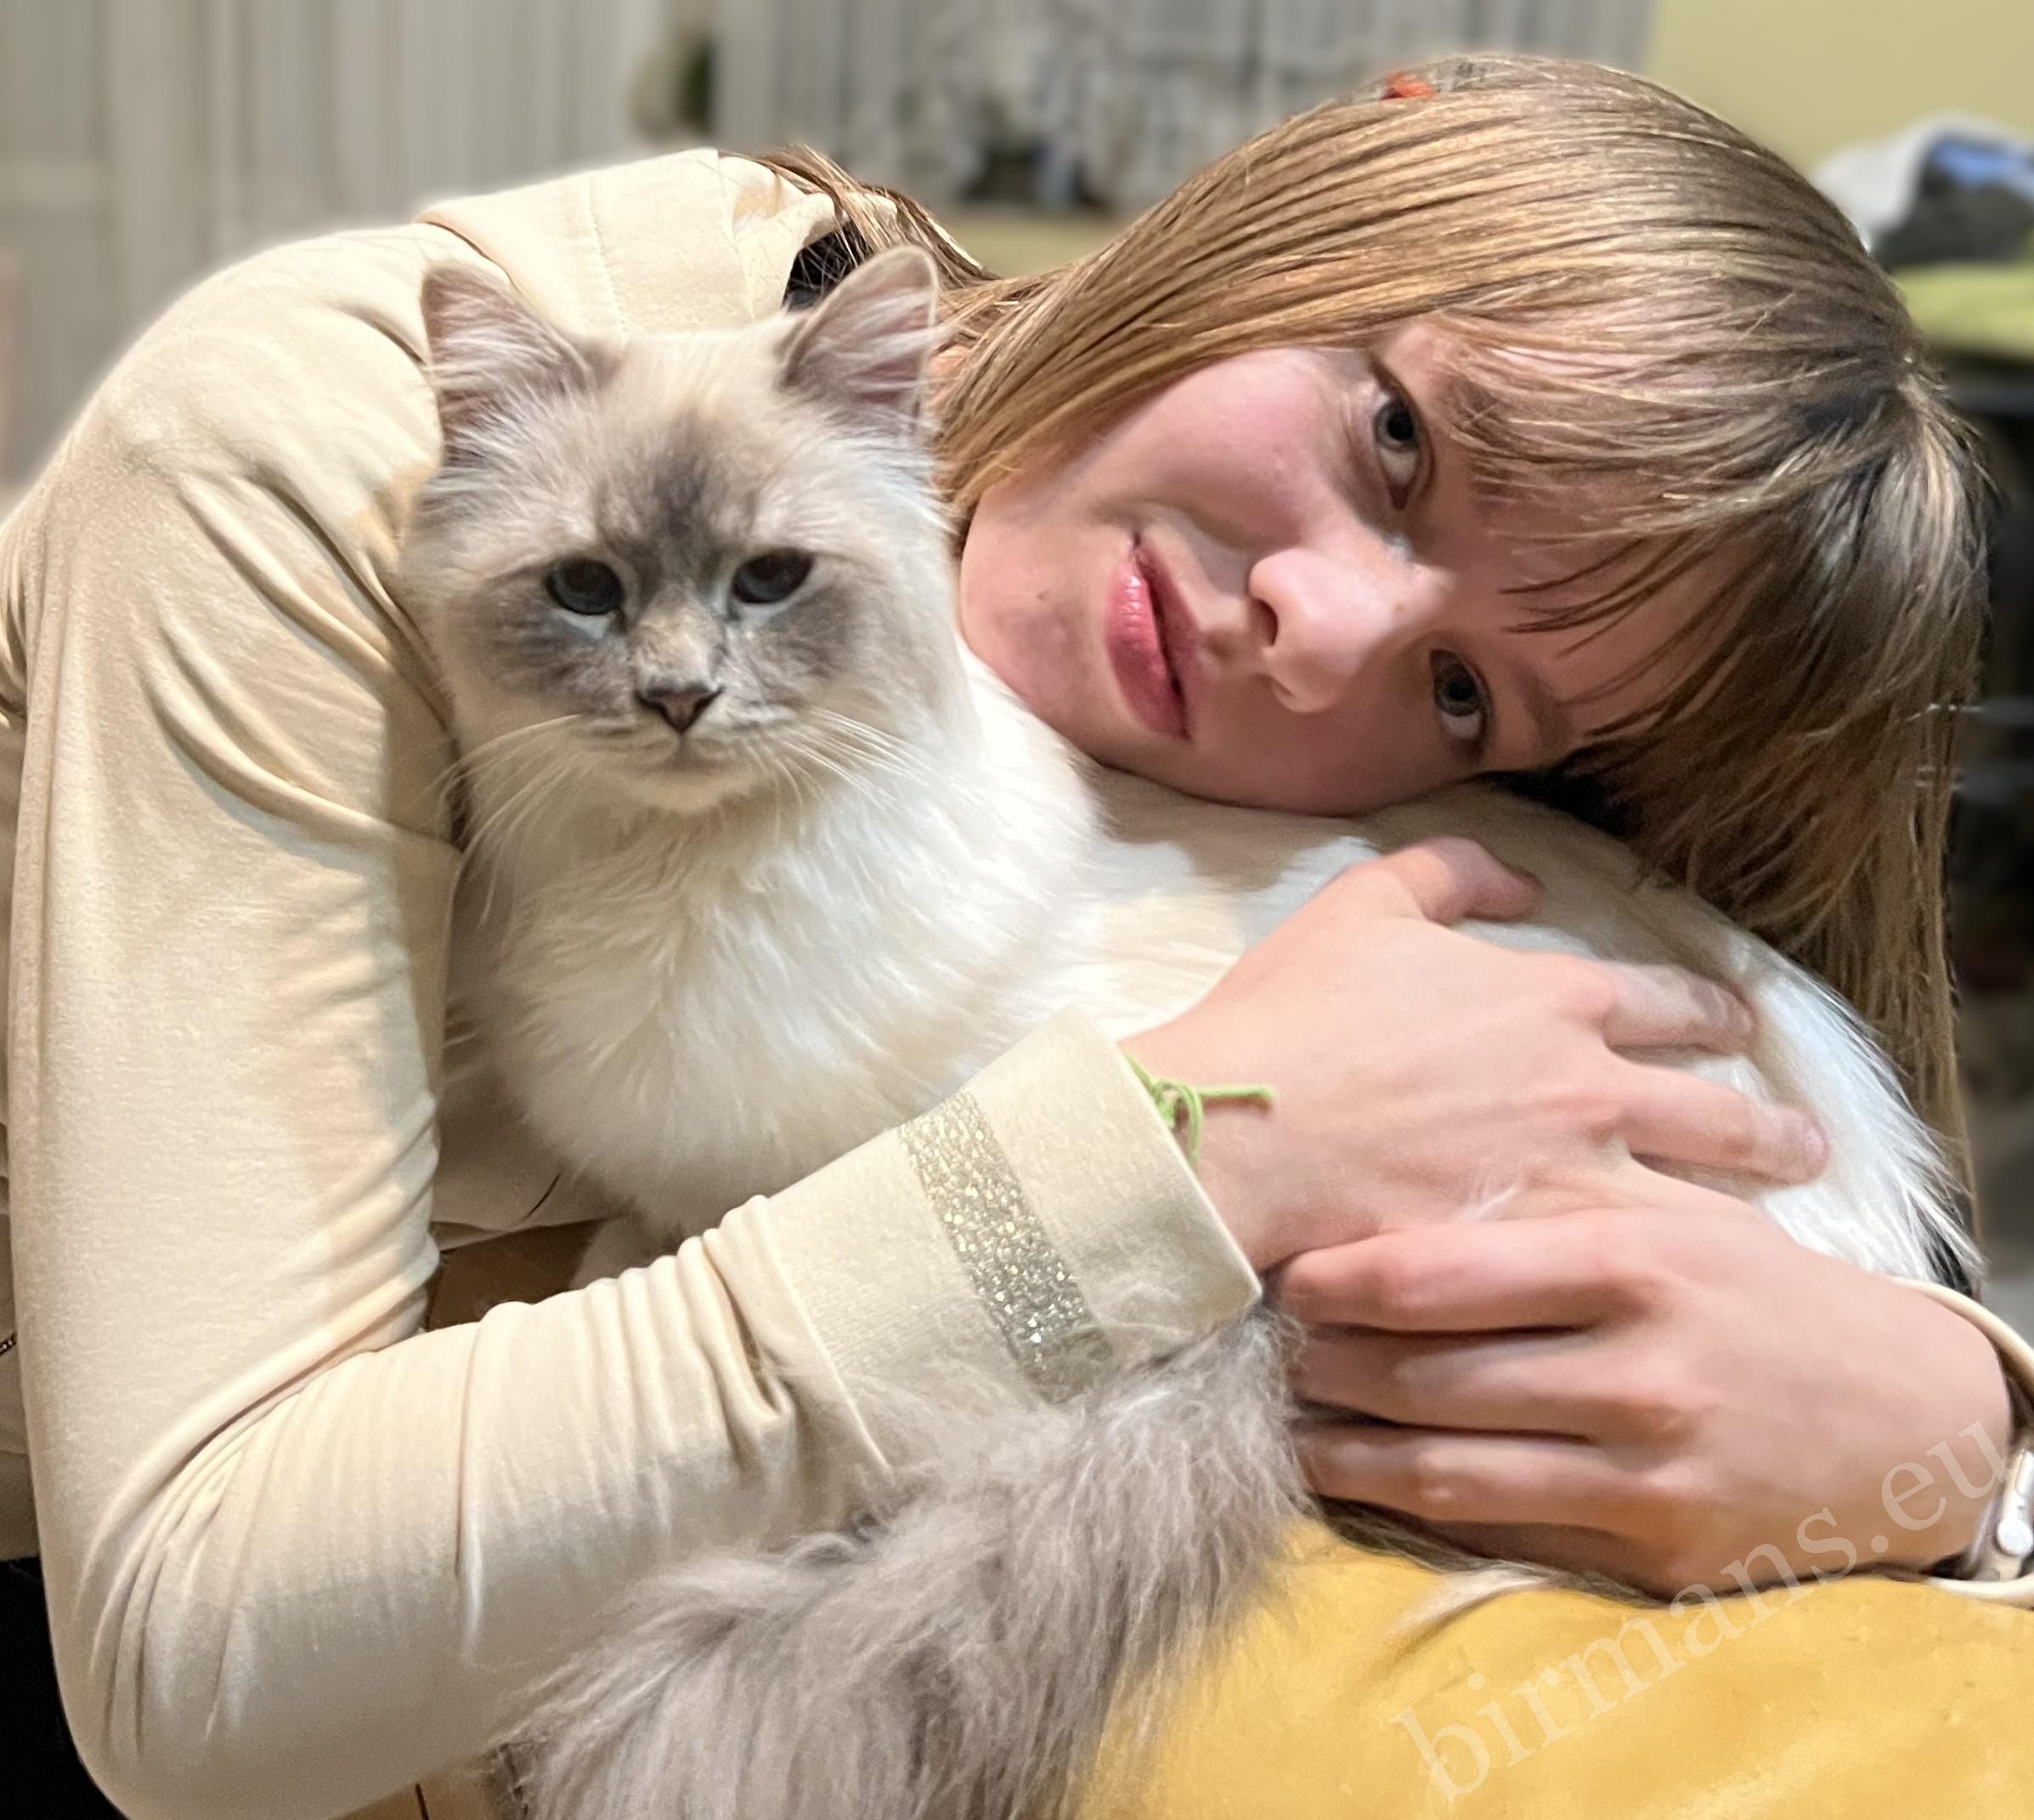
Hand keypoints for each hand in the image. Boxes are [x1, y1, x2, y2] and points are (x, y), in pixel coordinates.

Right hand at [1121, 838, 1822, 1270]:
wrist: (1245, 1130)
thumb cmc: (1296, 1016)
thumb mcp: (1364, 904)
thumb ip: (1451, 873)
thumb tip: (1523, 880)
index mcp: (1551, 999)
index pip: (1663, 1001)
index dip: (1707, 1011)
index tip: (1735, 1025)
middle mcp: (1587, 1088)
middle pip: (1711, 1108)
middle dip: (1767, 1124)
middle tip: (1804, 1141)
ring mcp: (1570, 1181)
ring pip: (1697, 1193)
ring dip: (1751, 1196)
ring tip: (1782, 1209)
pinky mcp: (1537, 1257)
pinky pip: (1632, 1268)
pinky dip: (1675, 1270)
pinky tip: (1689, 1282)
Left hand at [1278, 1205, 2015, 1595]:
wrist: (1901, 1412)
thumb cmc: (1755, 1294)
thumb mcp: (1674, 1221)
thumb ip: (1558, 1204)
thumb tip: (1401, 1183)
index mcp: (1634, 1257)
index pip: (1445, 1273)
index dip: (1344, 1278)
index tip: (1284, 1272)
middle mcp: (1637, 1365)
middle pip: (1431, 1373)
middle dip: (1327, 1365)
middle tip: (1261, 1349)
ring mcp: (1646, 1465)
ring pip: (1448, 1466)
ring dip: (1346, 1449)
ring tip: (1283, 1425)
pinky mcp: (1655, 1544)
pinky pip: (1504, 1530)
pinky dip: (1416, 1509)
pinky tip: (1360, 1485)